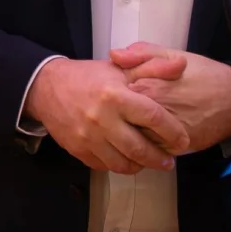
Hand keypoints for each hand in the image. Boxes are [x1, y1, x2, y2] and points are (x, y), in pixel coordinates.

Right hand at [24, 56, 190, 174]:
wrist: (47, 87)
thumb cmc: (88, 77)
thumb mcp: (119, 67)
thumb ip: (152, 67)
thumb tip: (181, 65)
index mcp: (115, 95)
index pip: (152, 117)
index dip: (172, 131)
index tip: (183, 140)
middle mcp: (102, 119)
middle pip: (139, 149)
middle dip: (159, 159)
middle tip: (169, 161)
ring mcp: (88, 138)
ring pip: (122, 164)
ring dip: (140, 166)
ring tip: (148, 162)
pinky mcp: (78, 150)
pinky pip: (104, 166)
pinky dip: (118, 165)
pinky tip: (125, 158)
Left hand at [110, 42, 230, 154]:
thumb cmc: (203, 73)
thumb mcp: (170, 53)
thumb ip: (140, 53)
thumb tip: (114, 55)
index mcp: (146, 84)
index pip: (113, 92)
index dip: (109, 93)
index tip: (110, 92)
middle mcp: (152, 109)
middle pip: (119, 118)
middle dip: (114, 117)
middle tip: (112, 113)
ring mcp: (163, 131)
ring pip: (132, 137)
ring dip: (125, 134)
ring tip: (124, 128)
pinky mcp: (175, 147)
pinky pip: (150, 151)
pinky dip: (143, 147)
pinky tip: (142, 139)